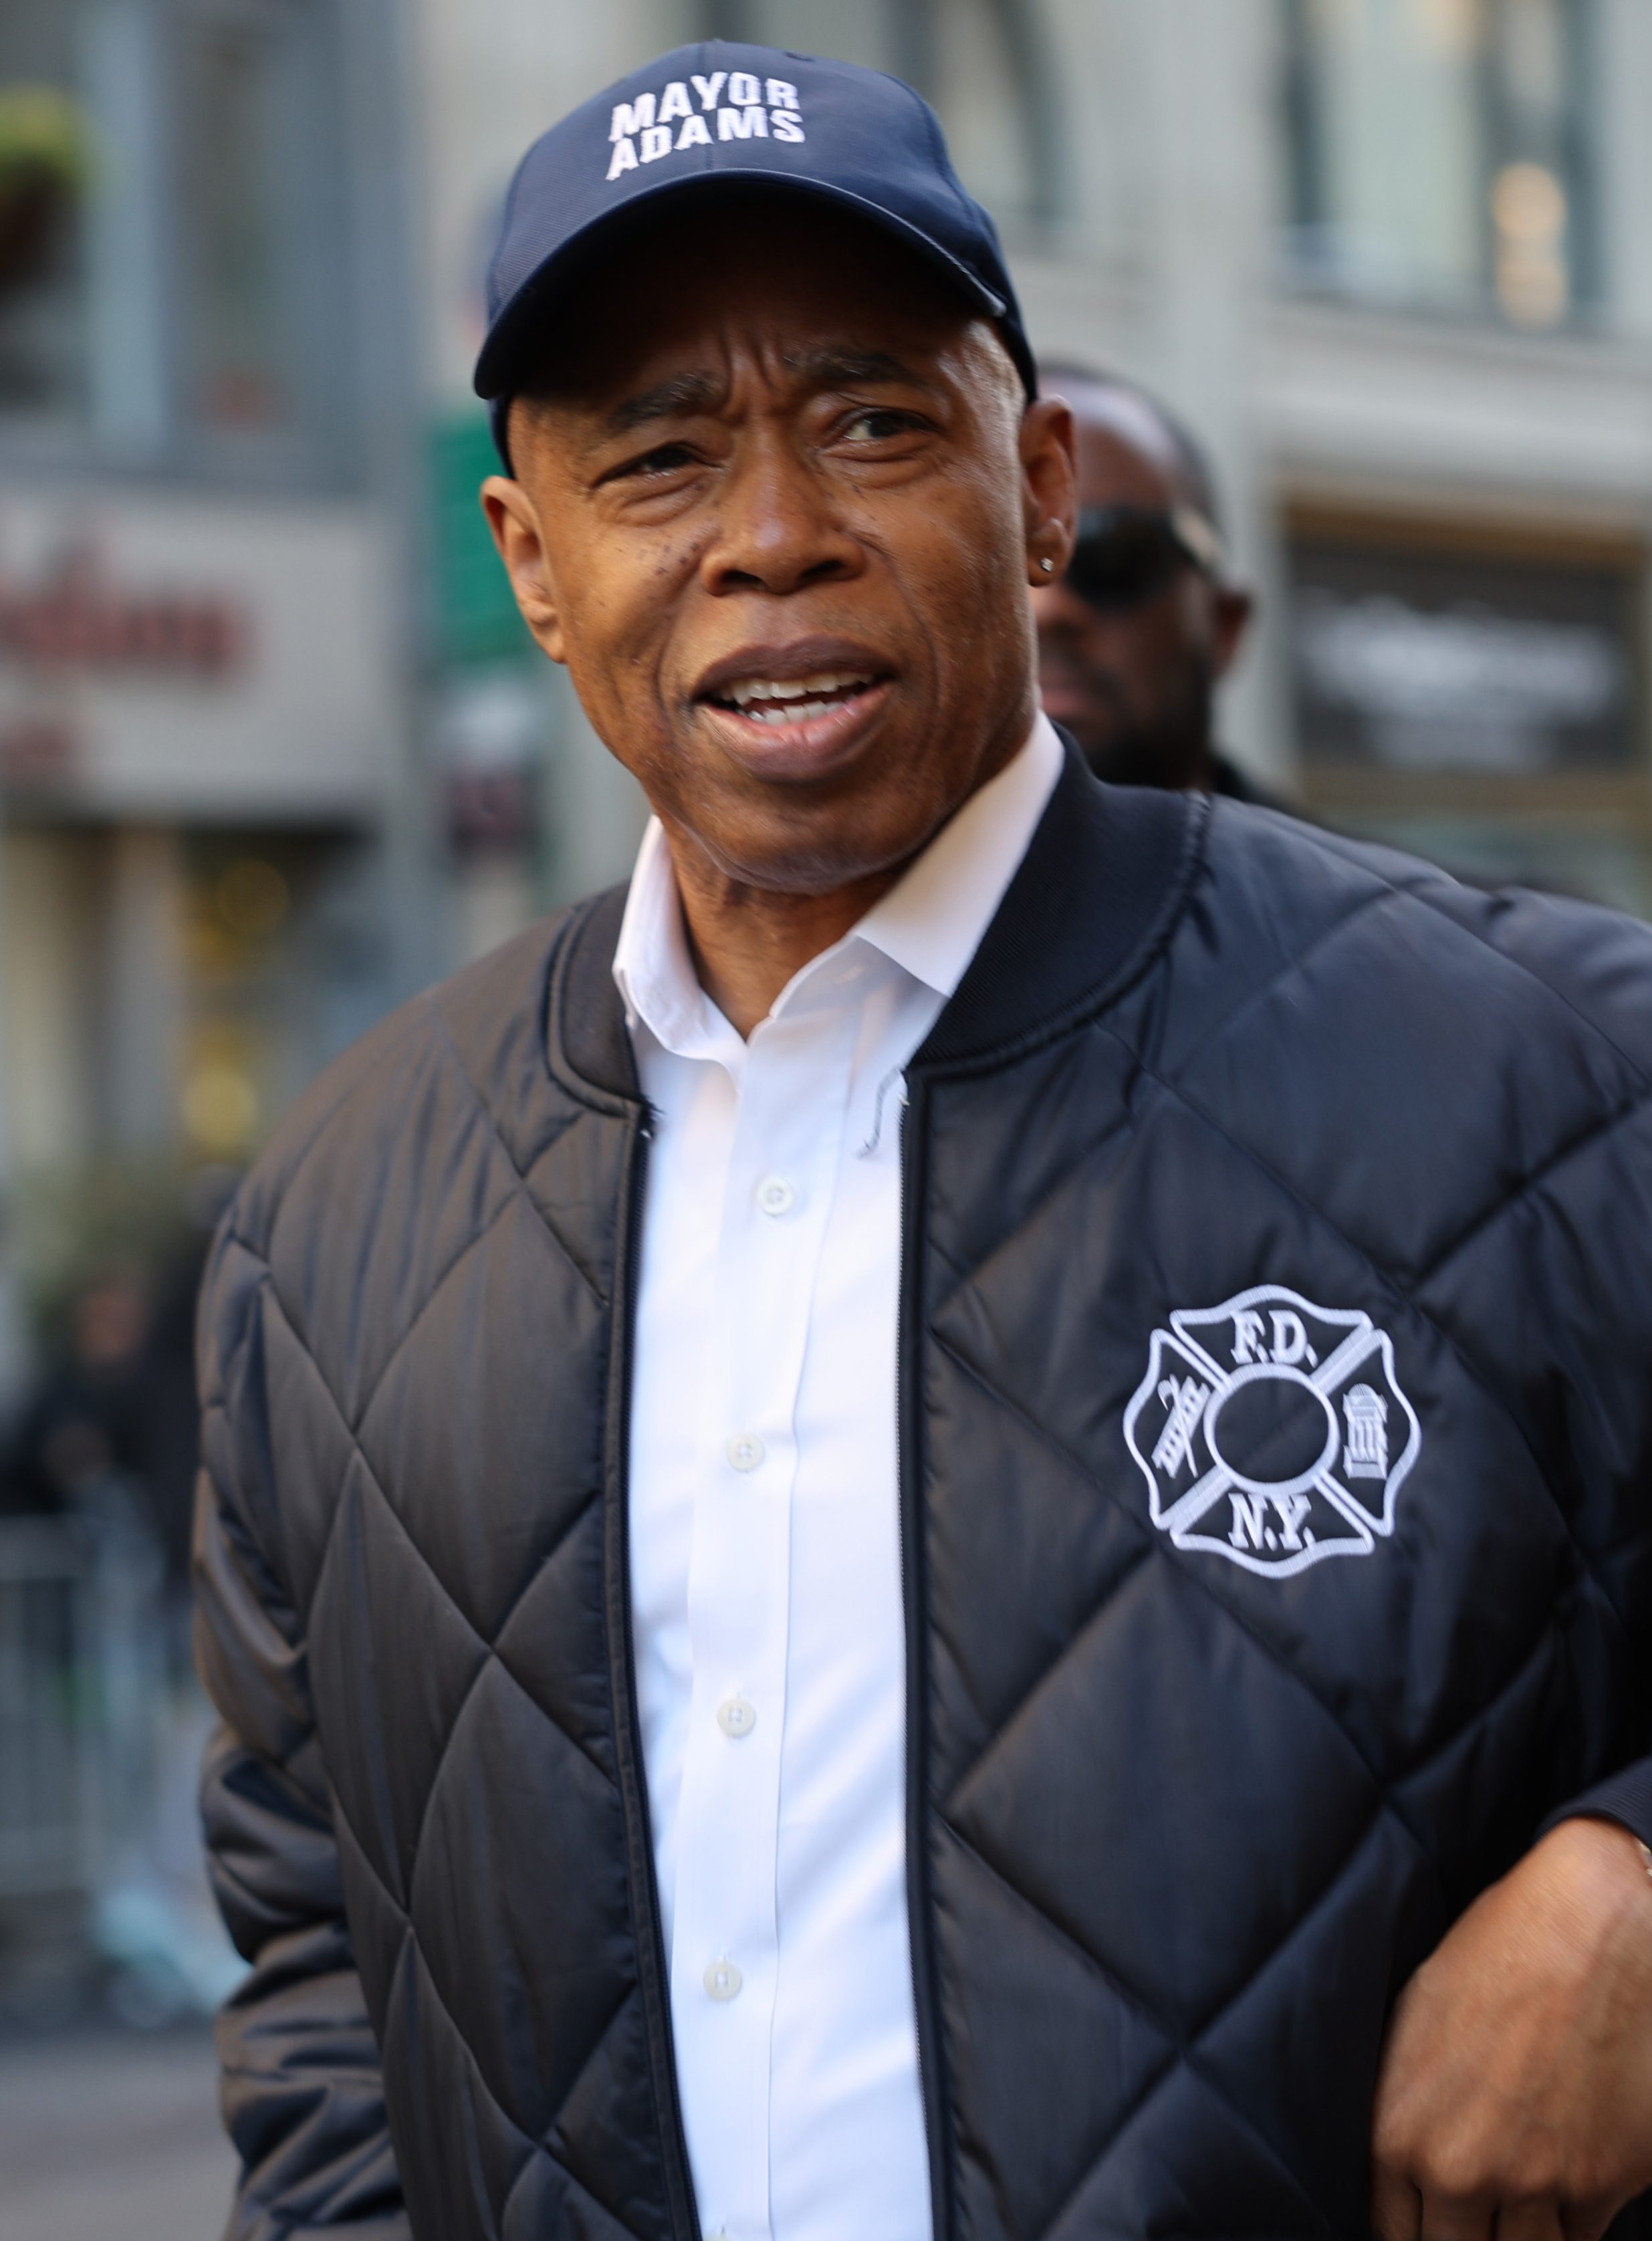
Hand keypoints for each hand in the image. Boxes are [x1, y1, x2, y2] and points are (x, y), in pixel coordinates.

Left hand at [1371, 1817, 1651, 2240]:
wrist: (1594, 1921)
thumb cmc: (1497, 1954)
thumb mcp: (1416, 2021)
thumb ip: (1408, 2110)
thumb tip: (1410, 2172)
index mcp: (1398, 2131)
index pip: (1392, 2233)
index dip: (1414, 2231)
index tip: (1430, 2222)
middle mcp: (1461, 2169)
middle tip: (1477, 2221)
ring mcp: (1537, 2182)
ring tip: (1518, 2208)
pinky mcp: (1605, 2180)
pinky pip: (1584, 2237)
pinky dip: (1577, 2222)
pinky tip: (1570, 2180)